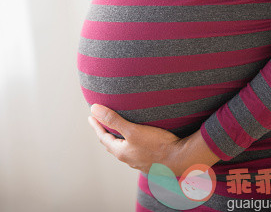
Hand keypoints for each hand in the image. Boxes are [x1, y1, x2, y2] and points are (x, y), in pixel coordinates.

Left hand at [88, 104, 219, 175]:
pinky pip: (135, 151)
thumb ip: (113, 119)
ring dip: (118, 139)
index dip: (97, 125)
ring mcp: (139, 161)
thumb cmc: (156, 144)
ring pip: (124, 149)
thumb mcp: (132, 130)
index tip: (91, 117)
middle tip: (101, 123)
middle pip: (112, 144)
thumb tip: (94, 109)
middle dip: (105, 133)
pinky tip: (137, 141)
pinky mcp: (150, 160)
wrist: (180, 159)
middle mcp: (129, 159)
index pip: (103, 137)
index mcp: (122, 152)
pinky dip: (130, 143)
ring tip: (117, 131)